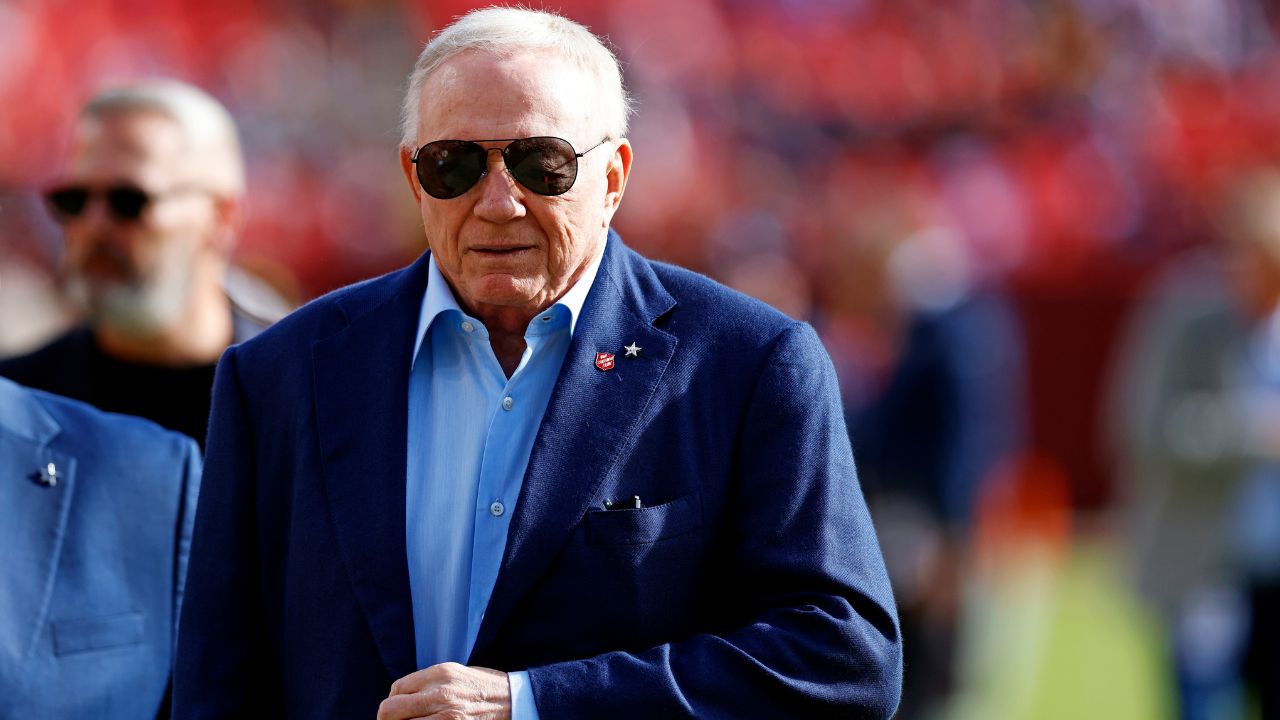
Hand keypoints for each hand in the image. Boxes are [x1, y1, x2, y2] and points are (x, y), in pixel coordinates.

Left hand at [377, 662, 511, 719]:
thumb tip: (396, 696)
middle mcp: (441, 695)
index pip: (396, 689)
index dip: (392, 701)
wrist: (512, 701)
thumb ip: (426, 682)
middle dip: (386, 719)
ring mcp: (447, 717)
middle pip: (390, 711)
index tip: (398, 710)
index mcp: (440, 674)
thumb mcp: (454, 673)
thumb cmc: (481, 686)